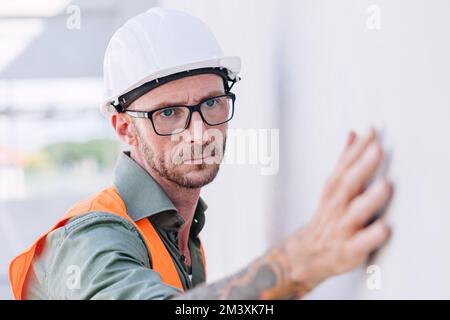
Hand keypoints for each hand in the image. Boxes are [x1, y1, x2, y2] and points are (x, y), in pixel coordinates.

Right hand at [282, 127, 391, 293]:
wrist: (307, 253)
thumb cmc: (328, 216)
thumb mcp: (332, 186)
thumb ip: (345, 160)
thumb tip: (354, 134)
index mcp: (333, 190)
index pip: (344, 166)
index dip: (357, 148)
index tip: (372, 131)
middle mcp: (336, 206)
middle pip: (348, 184)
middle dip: (362, 166)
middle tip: (377, 149)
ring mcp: (342, 227)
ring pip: (354, 212)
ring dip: (369, 199)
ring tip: (386, 185)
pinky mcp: (349, 249)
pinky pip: (359, 243)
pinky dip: (370, 237)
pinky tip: (384, 229)